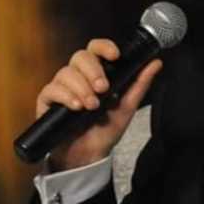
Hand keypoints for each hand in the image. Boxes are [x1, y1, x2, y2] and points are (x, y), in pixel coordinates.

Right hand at [36, 38, 162, 170]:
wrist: (89, 156)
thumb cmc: (106, 129)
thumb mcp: (127, 106)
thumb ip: (140, 83)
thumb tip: (156, 62)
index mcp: (96, 72)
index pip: (96, 48)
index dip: (104, 46)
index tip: (115, 55)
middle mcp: (78, 76)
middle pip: (80, 56)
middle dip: (93, 71)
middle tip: (103, 89)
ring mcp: (62, 87)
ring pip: (66, 72)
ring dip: (82, 88)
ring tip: (91, 106)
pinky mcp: (47, 101)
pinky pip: (51, 89)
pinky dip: (66, 96)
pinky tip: (76, 107)